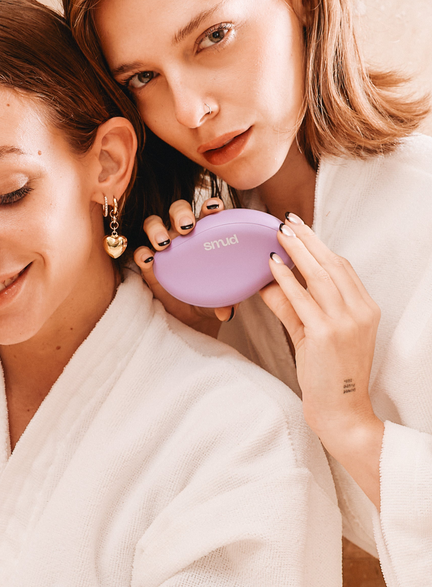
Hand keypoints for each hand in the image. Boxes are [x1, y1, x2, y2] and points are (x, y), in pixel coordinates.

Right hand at [133, 198, 235, 334]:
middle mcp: (182, 234)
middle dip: (180, 212)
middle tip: (186, 226)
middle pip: (178, 210)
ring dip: (156, 228)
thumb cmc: (210, 294)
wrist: (191, 314)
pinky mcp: (147, 262)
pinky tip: (147, 258)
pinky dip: (141, 252)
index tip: (215, 208)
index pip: (208, 212)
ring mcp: (163, 246)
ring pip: (153, 223)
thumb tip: (226, 312)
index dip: (210, 205)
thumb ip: (228, 300)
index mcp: (205, 234)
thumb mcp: (222, 297)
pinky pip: (139, 251)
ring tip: (163, 243)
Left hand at [260, 214, 382, 454]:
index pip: (343, 267)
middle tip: (285, 222)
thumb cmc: (329, 372)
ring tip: (278, 235)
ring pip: (319, 276)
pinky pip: (303, 299)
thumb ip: (291, 305)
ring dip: (297, 251)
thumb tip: (266, 281)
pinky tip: (272, 266)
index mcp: (366, 309)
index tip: (300, 227)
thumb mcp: (312, 331)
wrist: (342, 411)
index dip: (320, 244)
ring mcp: (345, 322)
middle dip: (308, 239)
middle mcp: (360, 312)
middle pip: (332, 264)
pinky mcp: (326, 334)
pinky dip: (287, 279)